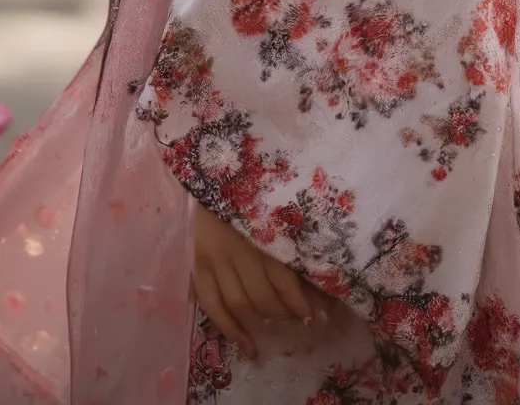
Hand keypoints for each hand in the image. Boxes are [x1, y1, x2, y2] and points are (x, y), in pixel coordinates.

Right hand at [192, 201, 331, 358]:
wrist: (215, 172)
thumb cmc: (256, 190)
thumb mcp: (280, 208)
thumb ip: (294, 240)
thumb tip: (322, 279)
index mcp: (261, 231)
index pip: (284, 278)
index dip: (302, 301)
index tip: (321, 313)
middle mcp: (237, 248)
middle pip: (262, 296)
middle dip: (285, 313)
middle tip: (303, 319)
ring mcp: (214, 259)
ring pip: (239, 304)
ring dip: (263, 321)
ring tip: (280, 326)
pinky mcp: (197, 265)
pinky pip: (212, 306)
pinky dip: (230, 330)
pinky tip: (248, 346)